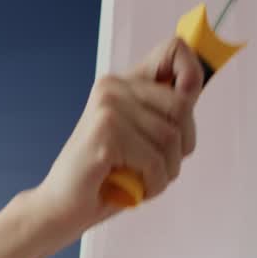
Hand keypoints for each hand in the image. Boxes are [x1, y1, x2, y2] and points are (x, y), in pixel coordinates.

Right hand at [31, 36, 203, 243]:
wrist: (61, 207)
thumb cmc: (105, 177)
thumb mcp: (143, 138)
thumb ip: (166, 111)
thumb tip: (194, 86)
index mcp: (122, 83)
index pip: (174, 50)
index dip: (192, 73)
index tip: (187, 104)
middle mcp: (113, 86)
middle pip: (183, 105)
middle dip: (181, 146)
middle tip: (155, 165)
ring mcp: (108, 106)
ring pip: (172, 137)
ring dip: (166, 171)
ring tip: (141, 180)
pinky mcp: (106, 132)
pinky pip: (155, 161)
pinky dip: (153, 184)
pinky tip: (132, 189)